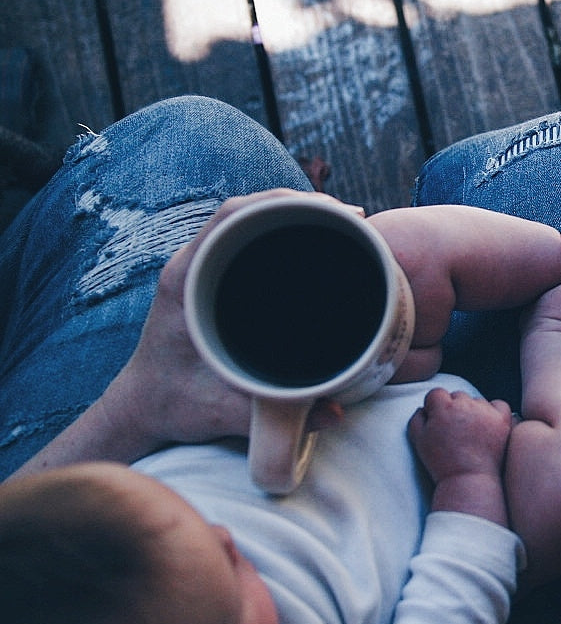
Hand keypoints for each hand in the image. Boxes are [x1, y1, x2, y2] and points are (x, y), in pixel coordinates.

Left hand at [108, 190, 349, 448]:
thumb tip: (335, 415)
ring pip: (250, 220)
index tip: (334, 210)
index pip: (232, 216)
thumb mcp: (222, 413)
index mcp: (186, 281)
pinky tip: (319, 242)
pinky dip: (285, 231)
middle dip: (305, 205)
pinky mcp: (211, 277)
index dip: (284, 203)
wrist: (141, 407)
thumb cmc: (173, 405)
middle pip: (248, 210)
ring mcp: (200, 268)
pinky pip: (248, 237)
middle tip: (357, 219)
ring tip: (349, 226)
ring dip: (297, 216)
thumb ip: (273, 421)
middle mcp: (191, 266)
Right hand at [409, 388, 511, 525]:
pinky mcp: (502, 419)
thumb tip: (424, 407)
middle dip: (454, 409)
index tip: (438, 422)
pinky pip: (499, 404)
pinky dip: (494, 412)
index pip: (436, 394)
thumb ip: (417, 418)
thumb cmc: (441, 463)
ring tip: (470, 434)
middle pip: (457, 396)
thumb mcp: (418, 441)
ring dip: (473, 411)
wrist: (468, 480)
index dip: (435, 408)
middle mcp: (465, 405)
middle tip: (454, 431)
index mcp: (443, 408)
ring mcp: (486, 411)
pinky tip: (488, 425)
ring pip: (477, 401)